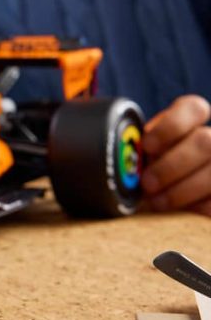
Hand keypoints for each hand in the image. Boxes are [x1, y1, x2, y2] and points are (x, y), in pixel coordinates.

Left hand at [141, 95, 210, 215]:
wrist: (164, 197)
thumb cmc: (149, 172)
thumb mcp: (143, 156)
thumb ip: (137, 148)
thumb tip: (118, 151)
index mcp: (191, 122)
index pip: (194, 108)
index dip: (171, 126)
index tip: (146, 145)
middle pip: (205, 141)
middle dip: (171, 166)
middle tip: (147, 183)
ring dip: (181, 190)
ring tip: (157, 202)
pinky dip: (195, 207)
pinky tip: (179, 211)